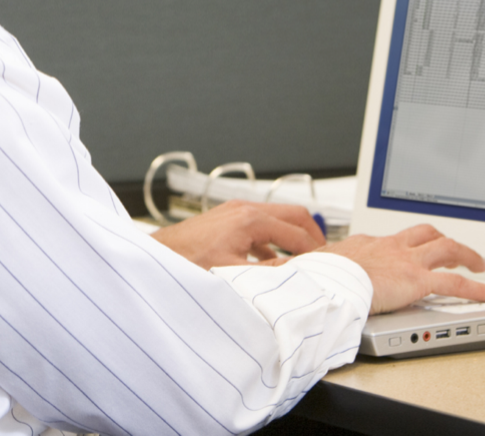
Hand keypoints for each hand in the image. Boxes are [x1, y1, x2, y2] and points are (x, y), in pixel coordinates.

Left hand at [152, 200, 325, 269]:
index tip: (327, 264)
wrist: (157, 256)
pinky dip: (273, 239)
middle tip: (324, 254)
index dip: (315, 251)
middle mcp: (244, 209)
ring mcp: (234, 211)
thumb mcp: (234, 273)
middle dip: (312, 234)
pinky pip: (260, 225)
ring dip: (292, 236)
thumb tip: (297, 274)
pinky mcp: (226, 218)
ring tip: (303, 258)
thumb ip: (269, 273)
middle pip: (294, 214)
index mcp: (250, 220)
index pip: (297, 234)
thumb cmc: (186, 262)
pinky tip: (271, 260)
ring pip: (277, 218)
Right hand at [324, 224, 484, 313]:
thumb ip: (314, 268)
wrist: (324, 280)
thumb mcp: (313, 267)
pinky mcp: (417, 280)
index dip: (407, 246)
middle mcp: (390, 247)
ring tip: (480, 266)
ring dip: (467, 255)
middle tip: (456, 252)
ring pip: (447, 248)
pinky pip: (457, 283)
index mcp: (366, 244)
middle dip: (444, 241)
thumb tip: (289, 271)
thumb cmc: (315, 276)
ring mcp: (406, 261)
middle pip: (426, 234)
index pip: (393, 240)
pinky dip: (479, 289)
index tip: (409, 254)